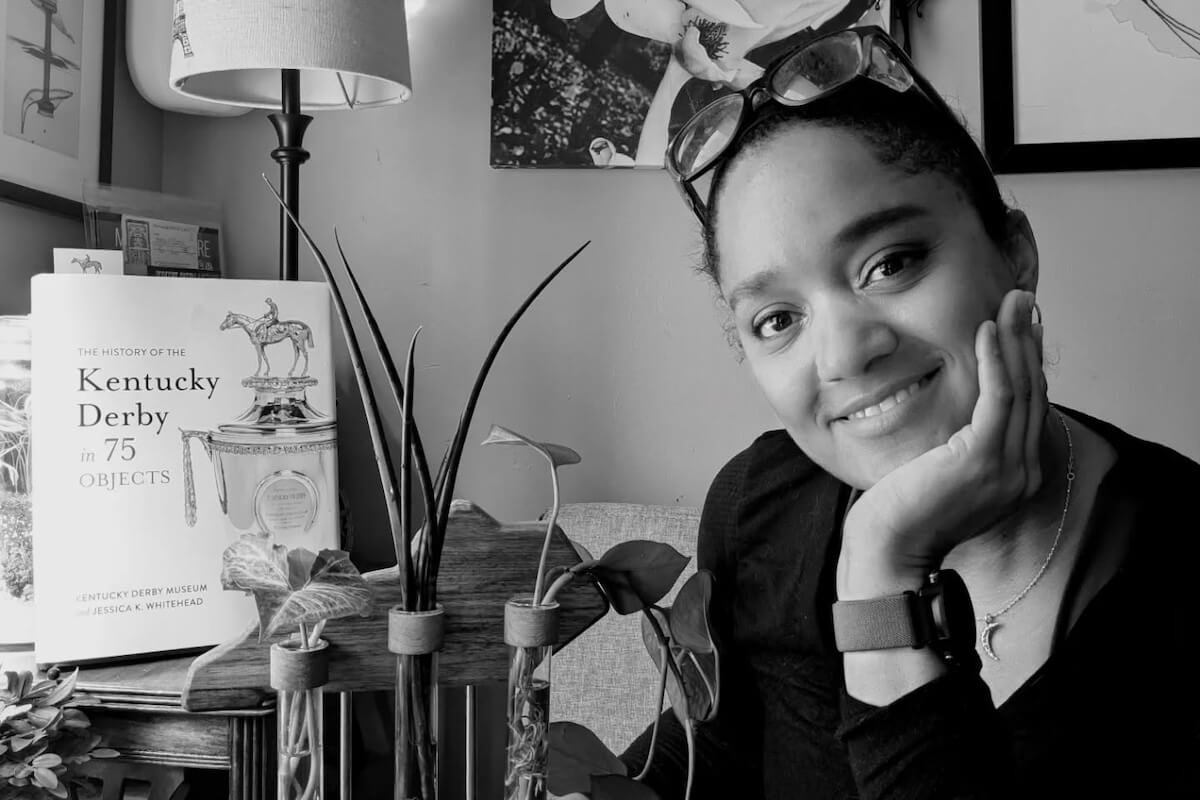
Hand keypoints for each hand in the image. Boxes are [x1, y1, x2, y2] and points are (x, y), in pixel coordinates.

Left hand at [838, 288, 1046, 598]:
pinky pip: (999, 397)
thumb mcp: (943, 473)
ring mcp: (1009, 467)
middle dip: (1029, 341)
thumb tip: (955, 419)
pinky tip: (987, 330)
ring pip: (1021, 389)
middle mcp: (1024, 472)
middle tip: (1022, 300)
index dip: (1026, 361)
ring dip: (1017, 339)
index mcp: (1018, 476)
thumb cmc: (903, 513)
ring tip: (1010, 303)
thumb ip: (961, 447)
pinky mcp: (985, 458)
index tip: (1019, 325)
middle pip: (1033, 392)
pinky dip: (996, 359)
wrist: (889, 549)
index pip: (1029, 407)